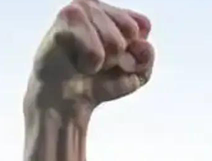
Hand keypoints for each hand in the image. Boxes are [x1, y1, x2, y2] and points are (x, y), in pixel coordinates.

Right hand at [27, 0, 153, 114]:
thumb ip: (146, 59)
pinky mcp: (66, 20)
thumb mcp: (135, 75)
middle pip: (131, 30)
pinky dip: (90, 65)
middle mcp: (96, 5)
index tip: (118, 61)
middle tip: (101, 63)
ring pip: (115, 42)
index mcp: (114, 12)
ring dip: (104, 62)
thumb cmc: (98, 82)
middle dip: (120, 56)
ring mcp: (80, 9)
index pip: (143, 25)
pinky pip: (95, 51)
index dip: (136, 51)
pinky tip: (77, 63)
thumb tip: (143, 45)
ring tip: (88, 63)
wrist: (68, 100)